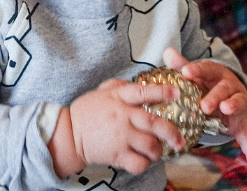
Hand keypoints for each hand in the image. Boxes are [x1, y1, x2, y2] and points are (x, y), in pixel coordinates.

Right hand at [61, 79, 187, 174]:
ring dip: (158, 150)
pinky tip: (142, 160)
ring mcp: (120, 138)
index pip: (143, 92)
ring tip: (155, 150)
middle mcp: (122, 118)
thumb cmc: (84, 114)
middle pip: (155, 124)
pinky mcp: (116, 155)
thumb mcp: (99, 93)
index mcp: (118, 100)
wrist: (67, 136)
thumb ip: (117, 86)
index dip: (162, 92)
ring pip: (151, 146)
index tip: (176, 93)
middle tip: (179, 140)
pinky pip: (139, 163)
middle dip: (172, 133)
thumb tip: (131, 82)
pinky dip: (145, 164)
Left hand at [163, 48, 246, 164]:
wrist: (227, 96)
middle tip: (203, 104)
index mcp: (217, 74)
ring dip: (231, 107)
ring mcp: (237, 105)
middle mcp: (230, 88)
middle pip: (223, 89)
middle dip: (214, 96)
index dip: (196, 70)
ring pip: (236, 104)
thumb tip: (167, 50)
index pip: (207, 70)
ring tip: (224, 110)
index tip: (186, 72)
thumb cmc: (205, 84)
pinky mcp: (241, 123)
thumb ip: (181, 65)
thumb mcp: (195, 75)